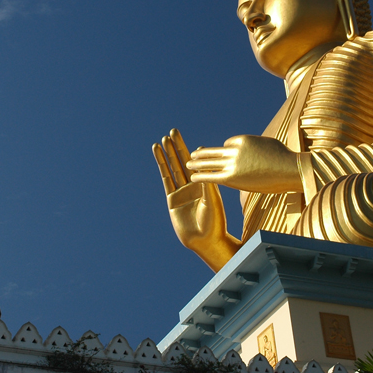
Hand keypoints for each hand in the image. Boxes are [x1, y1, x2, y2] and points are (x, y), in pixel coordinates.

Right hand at [153, 129, 240, 270]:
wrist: (204, 240)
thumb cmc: (214, 223)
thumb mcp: (212, 201)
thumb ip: (206, 184)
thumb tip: (202, 167)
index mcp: (206, 184)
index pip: (198, 164)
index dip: (194, 152)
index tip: (191, 141)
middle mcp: (194, 186)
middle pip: (184, 161)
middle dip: (178, 147)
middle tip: (173, 131)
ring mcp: (181, 191)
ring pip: (173, 167)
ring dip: (168, 153)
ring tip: (163, 139)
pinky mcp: (171, 198)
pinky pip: (166, 179)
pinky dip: (162, 166)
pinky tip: (158, 154)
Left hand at [187, 135, 301, 193]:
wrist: (289, 168)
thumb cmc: (284, 158)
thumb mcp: (268, 144)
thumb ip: (256, 145)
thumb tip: (255, 149)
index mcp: (243, 140)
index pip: (228, 144)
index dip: (226, 151)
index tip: (224, 156)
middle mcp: (235, 150)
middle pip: (214, 151)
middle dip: (202, 153)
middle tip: (192, 153)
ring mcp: (232, 163)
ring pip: (209, 162)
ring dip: (197, 163)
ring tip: (188, 164)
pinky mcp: (232, 178)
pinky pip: (211, 176)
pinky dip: (200, 176)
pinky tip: (192, 177)